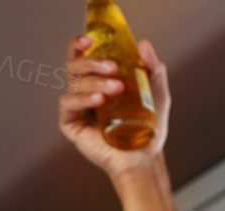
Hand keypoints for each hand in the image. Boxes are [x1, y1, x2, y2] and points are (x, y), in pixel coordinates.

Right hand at [58, 34, 170, 176]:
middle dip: (93, 62)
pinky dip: (82, 98)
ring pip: (75, 83)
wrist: (146, 156)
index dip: (80, 45)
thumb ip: (153, 68)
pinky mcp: (70, 123)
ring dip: (95, 81)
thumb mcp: (156, 93)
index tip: (89, 39)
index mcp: (99, 80)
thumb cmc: (148, 127)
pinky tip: (98, 100)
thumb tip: (143, 44)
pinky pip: (68, 103)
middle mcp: (85, 90)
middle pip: (76, 65)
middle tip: (113, 67)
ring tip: (117, 88)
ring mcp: (77, 107)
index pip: (83, 56)